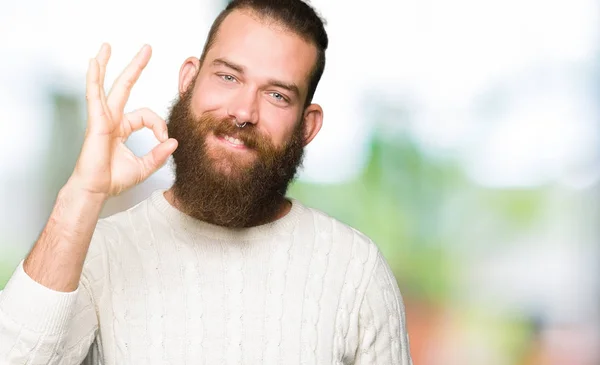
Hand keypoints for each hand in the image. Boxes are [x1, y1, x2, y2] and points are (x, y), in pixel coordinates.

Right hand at [71, 43, 177, 196]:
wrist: (96, 190)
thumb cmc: (113, 180)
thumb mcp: (144, 167)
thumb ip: (159, 154)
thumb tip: (173, 142)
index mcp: (122, 128)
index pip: (146, 116)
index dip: (159, 125)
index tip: (164, 140)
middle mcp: (112, 119)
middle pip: (124, 87)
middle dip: (135, 67)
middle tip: (147, 49)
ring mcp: (102, 119)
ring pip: (106, 86)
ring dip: (107, 64)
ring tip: (107, 45)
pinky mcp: (96, 122)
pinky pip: (94, 96)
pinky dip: (93, 79)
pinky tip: (94, 62)